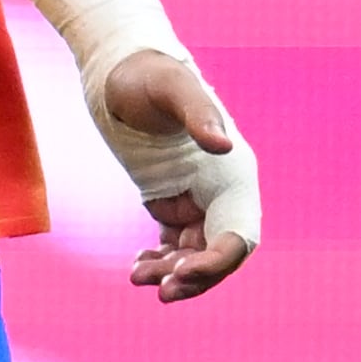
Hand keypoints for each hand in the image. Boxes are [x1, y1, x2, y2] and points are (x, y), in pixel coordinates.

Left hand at [106, 49, 256, 301]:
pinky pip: (176, 244)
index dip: (217, 261)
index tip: (183, 274)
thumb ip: (198, 112)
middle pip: (219, 253)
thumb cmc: (147, 74)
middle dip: (194, 277)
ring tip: (138, 276)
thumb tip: (224, 144)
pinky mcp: (173, 200)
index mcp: (234, 174)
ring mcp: (198, 198)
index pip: (238, 234)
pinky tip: (138, 265)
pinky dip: (161, 260)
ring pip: (195, 254)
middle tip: (160, 292)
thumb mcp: (170, 88)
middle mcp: (222, 192)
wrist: (121, 69)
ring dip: (173, 273)